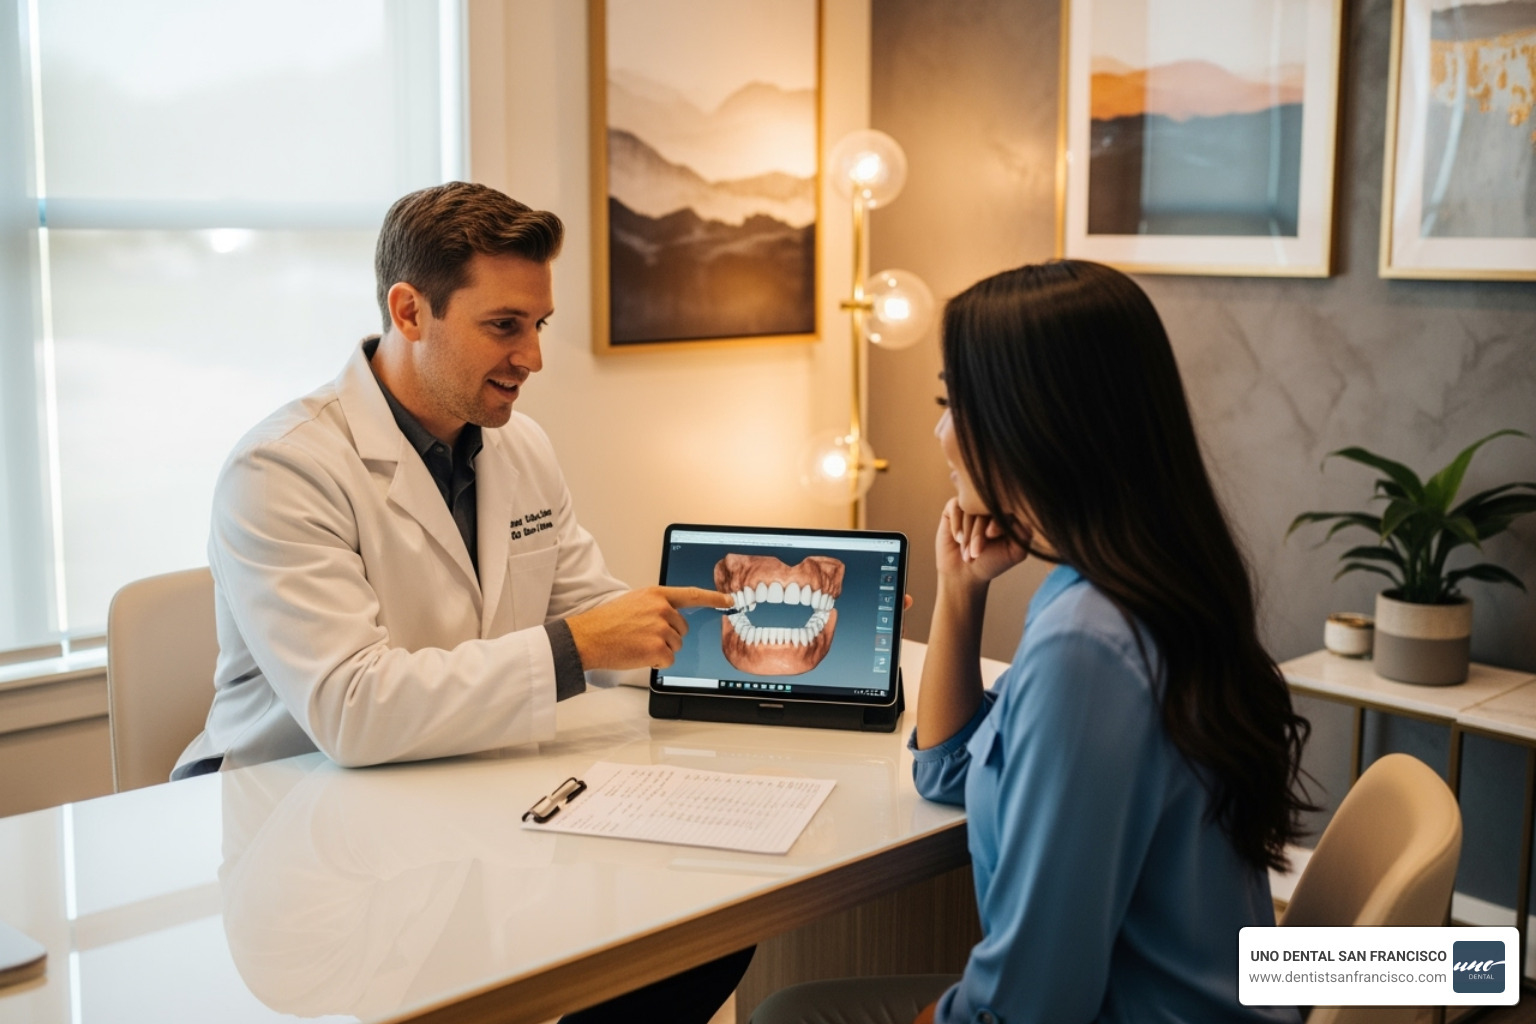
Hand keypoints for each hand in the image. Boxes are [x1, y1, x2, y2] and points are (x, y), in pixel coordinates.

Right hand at [565, 586, 732, 670]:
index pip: (692, 594)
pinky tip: (638, 654)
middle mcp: (662, 609)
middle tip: (642, 636)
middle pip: (682, 629)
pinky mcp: (658, 648)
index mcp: (656, 594)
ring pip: (676, 646)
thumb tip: (672, 617)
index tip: (729, 600)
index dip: (714, 597)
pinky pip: (668, 660)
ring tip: (636, 643)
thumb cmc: (606, 622)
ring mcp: (661, 628)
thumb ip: (656, 605)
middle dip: (667, 636)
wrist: (587, 637)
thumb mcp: (633, 602)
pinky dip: (655, 662)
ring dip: (659, 649)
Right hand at [936, 497, 1029, 585]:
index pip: (1006, 507)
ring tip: (967, 554)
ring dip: (967, 535)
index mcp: (1009, 513)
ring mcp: (972, 504)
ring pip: (969, 509)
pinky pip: (955, 506)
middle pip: (985, 508)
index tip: (991, 535)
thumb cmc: (992, 562)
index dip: (997, 521)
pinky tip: (957, 539)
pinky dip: (956, 525)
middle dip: (978, 533)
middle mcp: (991, 505)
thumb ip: (1024, 534)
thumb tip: (1024, 515)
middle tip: (976, 553)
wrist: (964, 572)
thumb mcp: (1015, 552)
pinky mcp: (955, 506)